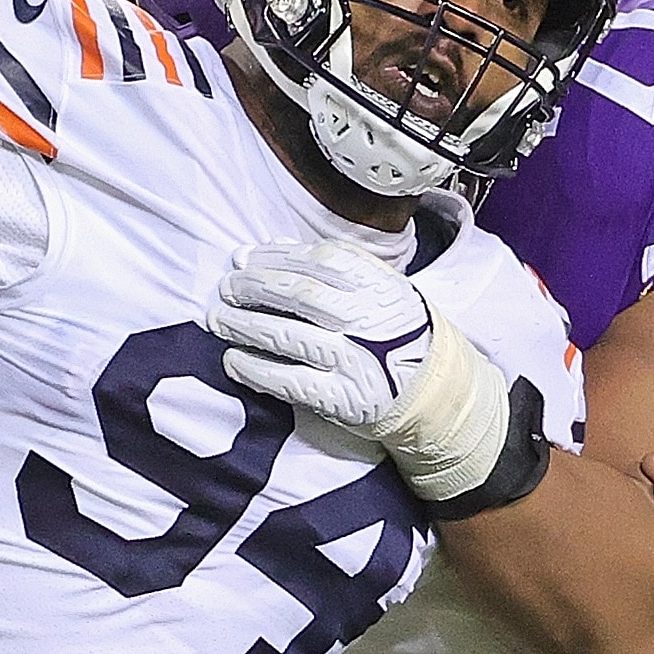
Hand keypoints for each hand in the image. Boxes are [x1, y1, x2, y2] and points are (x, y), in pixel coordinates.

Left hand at [205, 241, 532, 503]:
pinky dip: (257, 370)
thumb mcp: (382, 288)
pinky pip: (291, 382)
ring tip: (217, 320)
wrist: (435, 392)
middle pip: (299, 294)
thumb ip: (333, 269)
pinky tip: (234, 361)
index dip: (275, 256)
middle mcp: (367, 320)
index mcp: (379, 286)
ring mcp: (355, 361)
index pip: (319, 260)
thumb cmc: (397, 333)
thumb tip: (263, 253)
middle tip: (224, 288)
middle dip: (254, 287)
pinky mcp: (343, 400)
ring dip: (245, 326)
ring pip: (289, 336)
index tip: (243, 257)